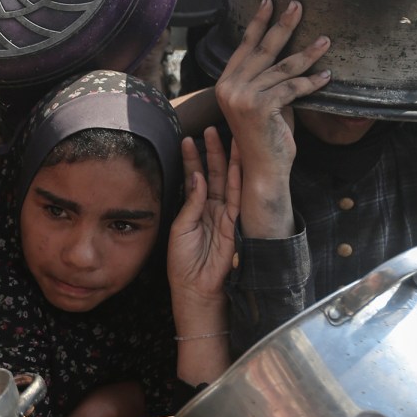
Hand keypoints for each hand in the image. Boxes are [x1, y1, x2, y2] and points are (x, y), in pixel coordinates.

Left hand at [168, 125, 240, 305]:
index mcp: (195, 210)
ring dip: (226, 159)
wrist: (196, 288)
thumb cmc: (183, 263)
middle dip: (211, 151)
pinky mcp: (235, 223)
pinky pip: (237, 198)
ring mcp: (225, 215)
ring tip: (225, 136)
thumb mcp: (180, 229)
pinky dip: (237, 179)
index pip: (194, 178)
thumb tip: (198, 177)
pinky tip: (235, 162)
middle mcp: (211, 209)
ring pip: (228, 181)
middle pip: (214, 174)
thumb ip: (191, 203)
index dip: (191, 159)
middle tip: (210, 128)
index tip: (187, 139)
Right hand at [214, 0, 329, 179]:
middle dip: (283, 25)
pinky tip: (326, 77)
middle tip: (299, 5)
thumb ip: (269, 80)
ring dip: (308, 53)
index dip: (257, 23)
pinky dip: (312, 82)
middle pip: (263, 50)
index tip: (269, 2)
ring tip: (326, 40)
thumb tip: (291, 54)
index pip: (244, 47)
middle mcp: (229, 88)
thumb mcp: (265, 102)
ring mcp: (242, 97)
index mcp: (225, 84)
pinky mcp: (260, 107)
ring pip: (282, 68)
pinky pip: (292, 87)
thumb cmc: (268, 136)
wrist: (263, 169)